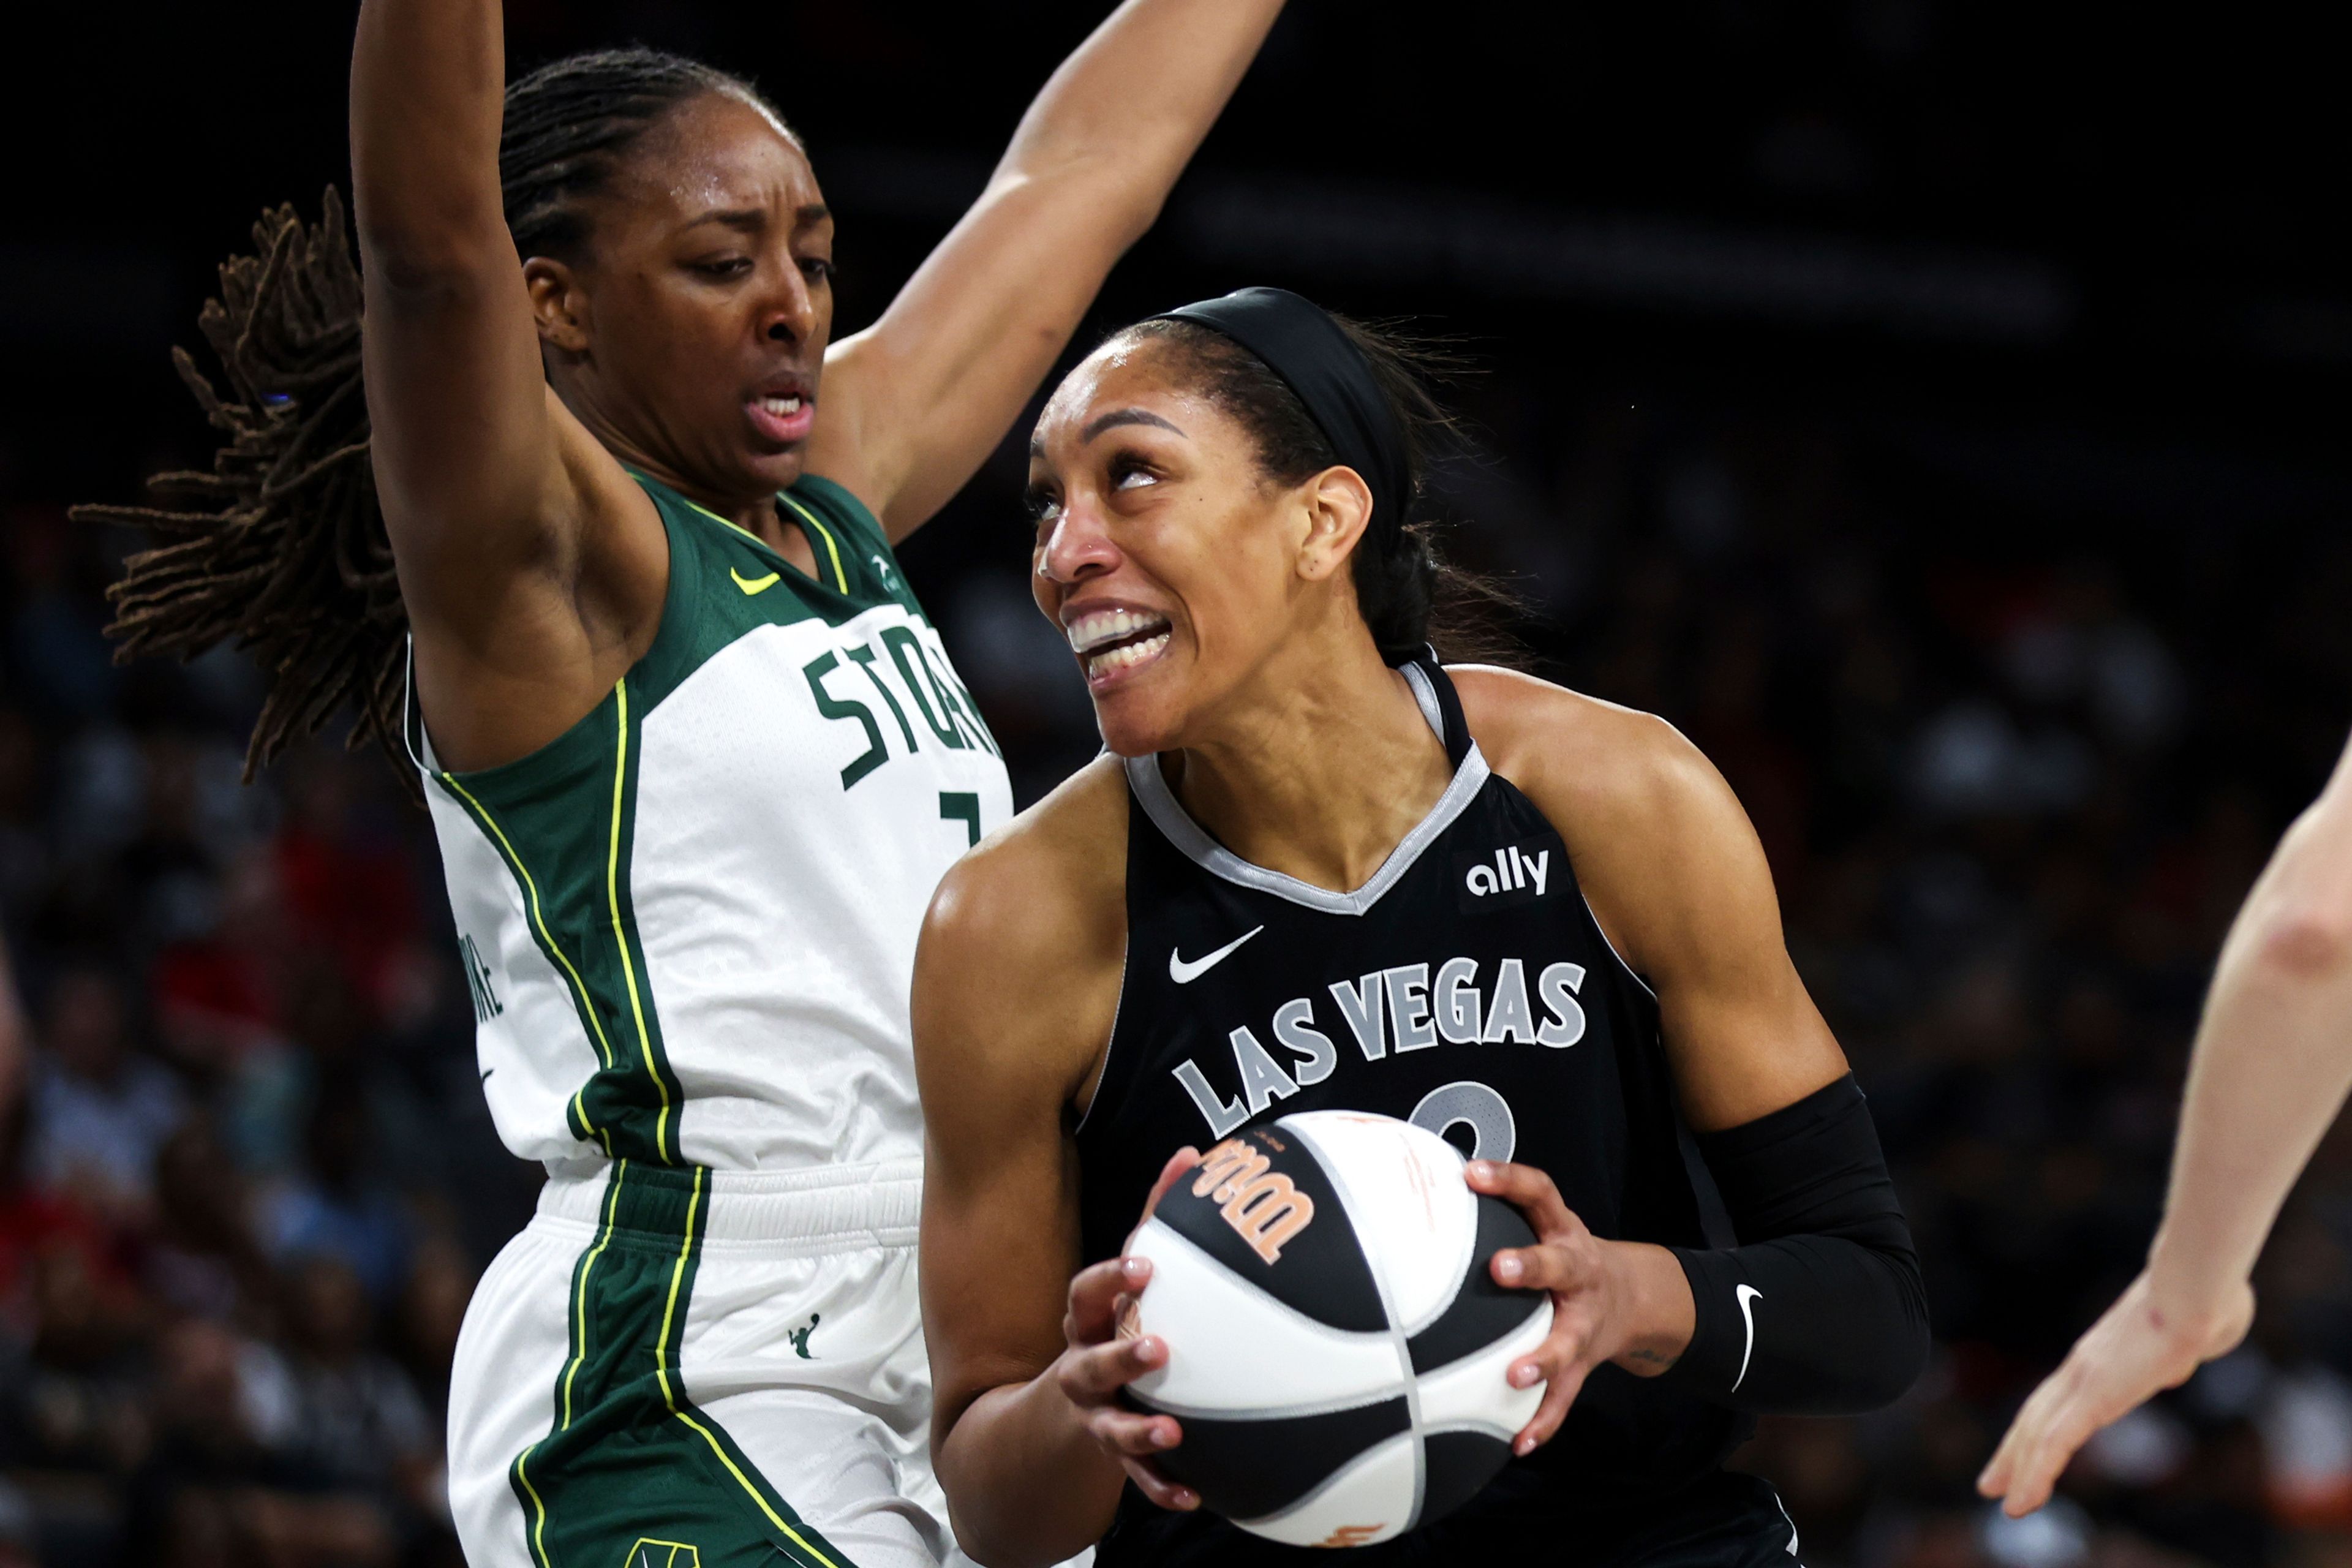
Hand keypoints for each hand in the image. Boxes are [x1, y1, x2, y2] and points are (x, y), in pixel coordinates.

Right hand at [1052, 1147, 1201, 1511]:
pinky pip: (1136, 1478)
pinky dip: (1162, 1486)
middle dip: (1118, 1358)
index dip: (1110, 1281)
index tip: (1144, 1268)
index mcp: (1087, 1320)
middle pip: (1088, 1363)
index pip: (1086, 1294)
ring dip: (1137, 1432)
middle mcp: (1081, 1367)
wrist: (1069, 1406)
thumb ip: (1157, 1217)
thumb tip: (1192, 1152)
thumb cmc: (1115, 1321)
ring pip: (1108, 1427)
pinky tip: (1195, 1495)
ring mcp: (1095, 1415)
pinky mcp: (1114, 1455)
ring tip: (1172, 1434)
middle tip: (1158, 1349)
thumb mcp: (1127, 1278)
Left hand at [1466, 1159, 1694, 1455]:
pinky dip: (1543, 1420)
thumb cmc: (1563, 1256)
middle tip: (1498, 1268)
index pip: (1539, 1193)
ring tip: (1517, 1374)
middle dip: (1531, 1265)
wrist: (1632, 1298)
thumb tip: (1415, 1197)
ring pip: (1567, 1339)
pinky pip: (1565, 1396)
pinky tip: (1518, 1441)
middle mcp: (1577, 1271)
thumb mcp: (1543, 1226)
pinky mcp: (1584, 1362)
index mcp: (1562, 1230)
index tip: (1471, 1173)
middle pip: (1559, 1263)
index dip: (1508, 1180)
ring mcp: (1584, 1320)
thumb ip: (1495, 1215)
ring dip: (1544, 1357)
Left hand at [1977, 1269, 2253, 1515]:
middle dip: (2014, 1450)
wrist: (2200, 1287)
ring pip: (2037, 1432)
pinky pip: (2054, 1443)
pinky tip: (2021, 1501)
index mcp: (2105, 1355)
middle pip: (2036, 1414)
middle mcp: (2085, 1366)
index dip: (2039, 1424)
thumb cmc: (2208, 1301)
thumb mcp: (2191, 1338)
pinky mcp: (2093, 1396)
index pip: (2059, 1397)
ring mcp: (2085, 1379)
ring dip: (2018, 1469)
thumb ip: (2177, 1354)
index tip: (2025, 1447)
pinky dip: (2034, 1474)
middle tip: (1992, 1482)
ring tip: (2001, 1500)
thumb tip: (2181, 1358)